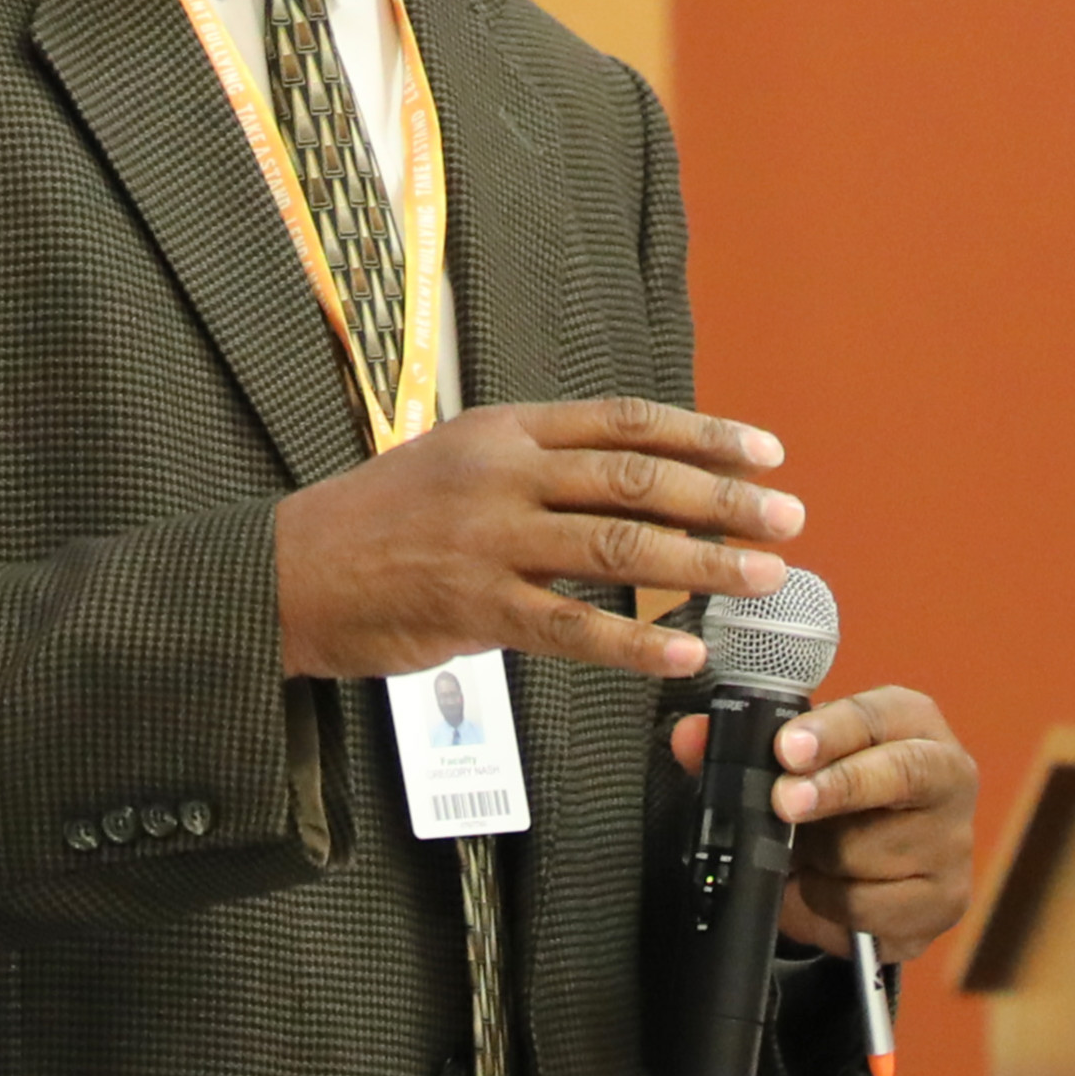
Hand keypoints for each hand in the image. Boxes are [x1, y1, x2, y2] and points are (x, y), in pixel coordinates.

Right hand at [273, 398, 801, 680]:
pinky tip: (686, 654)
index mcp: (505, 430)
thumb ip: (540, 470)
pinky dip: (637, 645)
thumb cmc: (380, 522)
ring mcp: (489, 542)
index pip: (625, 422)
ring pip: (618, 549)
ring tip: (761, 578)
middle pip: (636, 479)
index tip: (766, 452)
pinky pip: (573, 630)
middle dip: (723, 499)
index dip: (703, 434)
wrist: (287, 573)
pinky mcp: (475, 610)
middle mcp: (503, 475)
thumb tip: (636, 488)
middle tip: (787, 517)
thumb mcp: (458, 463)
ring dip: (701, 564)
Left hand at [670, 686, 975, 963]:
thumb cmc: (833, 794)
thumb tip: (689, 738)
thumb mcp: (794, 762)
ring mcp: (952, 843)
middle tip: (784, 803)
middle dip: (837, 788)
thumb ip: (740, 746)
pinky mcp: (944, 902)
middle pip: (897, 775)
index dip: (831, 733)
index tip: (787, 749)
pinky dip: (823, 905)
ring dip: (815, 861)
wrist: (879, 863)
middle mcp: (948, 775)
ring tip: (798, 855)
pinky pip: (865, 910)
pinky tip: (814, 890)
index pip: (877, 717)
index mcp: (912, 723)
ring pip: (867, 853)